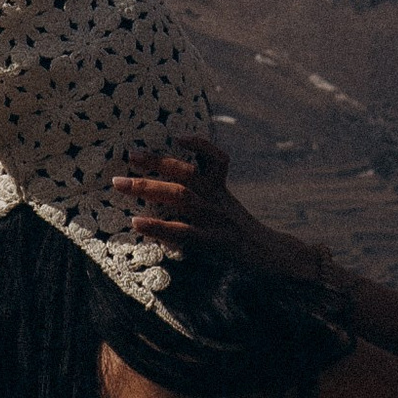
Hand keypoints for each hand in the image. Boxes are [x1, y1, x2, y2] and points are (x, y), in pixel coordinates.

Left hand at [110, 137, 323, 284]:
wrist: (276, 261)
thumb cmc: (246, 240)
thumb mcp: (230, 213)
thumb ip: (210, 201)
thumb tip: (174, 198)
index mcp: (223, 192)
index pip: (216, 159)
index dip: (199, 143)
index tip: (176, 136)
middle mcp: (219, 201)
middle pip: (187, 173)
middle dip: (156, 162)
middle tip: (129, 155)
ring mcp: (217, 221)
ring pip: (181, 196)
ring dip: (148, 187)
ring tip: (121, 184)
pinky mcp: (215, 243)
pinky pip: (182, 232)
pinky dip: (157, 226)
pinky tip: (137, 224)